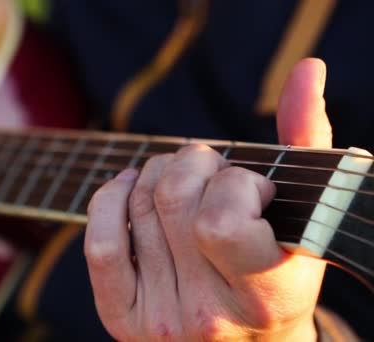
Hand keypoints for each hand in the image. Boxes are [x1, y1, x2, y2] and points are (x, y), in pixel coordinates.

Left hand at [85, 58, 330, 340]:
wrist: (250, 340)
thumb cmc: (280, 268)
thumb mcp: (306, 218)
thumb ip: (307, 142)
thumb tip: (306, 69)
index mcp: (266, 296)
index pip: (222, 221)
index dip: (235, 186)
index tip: (255, 190)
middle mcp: (209, 315)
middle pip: (173, 200)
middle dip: (195, 164)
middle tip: (213, 175)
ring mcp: (161, 319)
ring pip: (140, 206)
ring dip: (160, 173)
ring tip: (183, 182)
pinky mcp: (124, 319)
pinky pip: (99, 243)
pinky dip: (109, 199)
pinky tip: (129, 186)